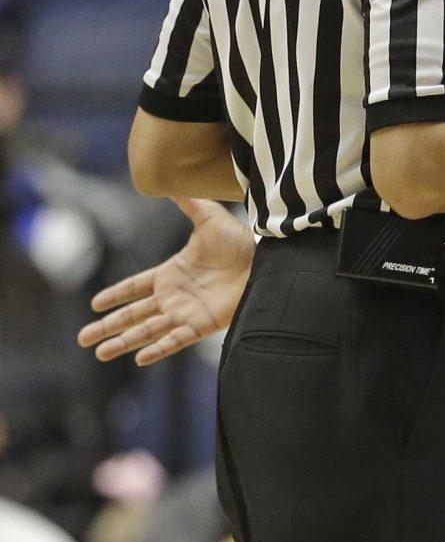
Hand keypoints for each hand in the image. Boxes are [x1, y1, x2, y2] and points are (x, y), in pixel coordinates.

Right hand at [78, 197, 254, 365]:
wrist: (265, 260)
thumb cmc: (239, 241)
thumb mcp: (209, 218)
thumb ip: (188, 203)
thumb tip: (169, 183)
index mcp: (172, 273)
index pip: (136, 287)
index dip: (116, 295)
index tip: (95, 304)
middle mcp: (174, 296)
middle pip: (134, 314)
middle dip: (108, 326)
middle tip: (83, 338)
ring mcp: (186, 312)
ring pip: (148, 330)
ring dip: (124, 341)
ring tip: (100, 352)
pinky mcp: (202, 324)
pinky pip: (175, 340)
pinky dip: (158, 349)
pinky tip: (140, 358)